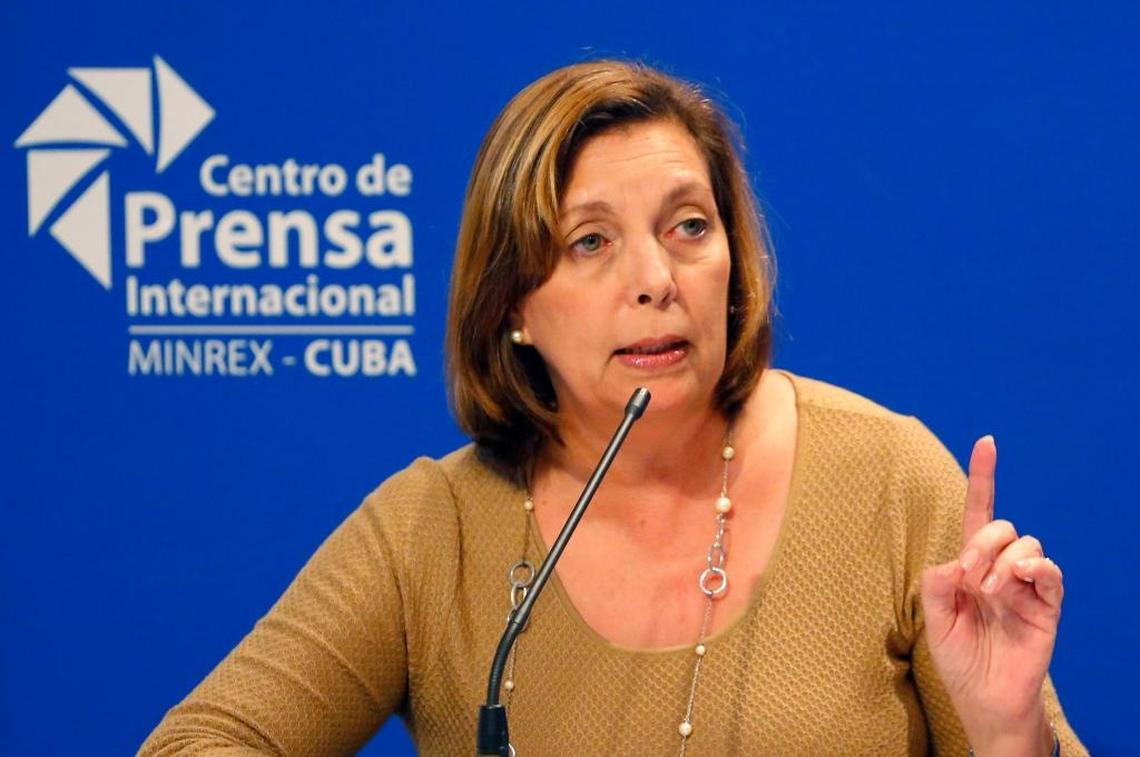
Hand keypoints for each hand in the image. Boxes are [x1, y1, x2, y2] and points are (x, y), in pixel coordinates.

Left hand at [920, 436, 1062, 753]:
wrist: (984, 699)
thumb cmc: (959, 659)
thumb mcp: (933, 619)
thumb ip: (936, 583)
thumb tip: (957, 560)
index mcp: (970, 565)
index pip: (977, 513)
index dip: (983, 477)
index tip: (987, 442)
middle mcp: (1000, 568)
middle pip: (1000, 525)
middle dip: (981, 542)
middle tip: (969, 577)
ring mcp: (1026, 585)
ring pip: (1025, 542)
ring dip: (1002, 560)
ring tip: (989, 591)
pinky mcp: (1047, 605)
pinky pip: (1050, 570)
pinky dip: (1035, 567)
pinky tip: (1018, 579)